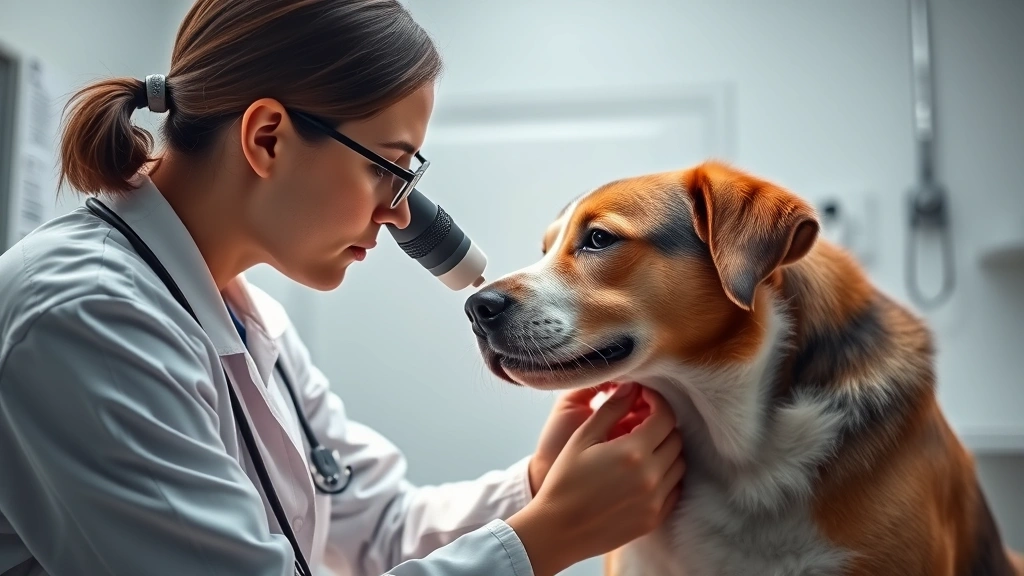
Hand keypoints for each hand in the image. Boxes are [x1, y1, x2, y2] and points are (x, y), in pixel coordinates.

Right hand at [508, 384, 684, 575]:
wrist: (558, 530)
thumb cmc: (564, 481)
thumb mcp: (582, 438)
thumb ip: (611, 409)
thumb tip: (632, 387)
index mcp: (633, 452)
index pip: (665, 417)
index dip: (657, 401)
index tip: (645, 397)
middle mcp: (651, 476)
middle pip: (676, 439)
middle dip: (662, 424)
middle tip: (641, 421)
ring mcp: (655, 500)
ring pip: (679, 464)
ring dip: (666, 449)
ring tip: (642, 447)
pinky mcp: (654, 518)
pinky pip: (674, 489)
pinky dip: (666, 475)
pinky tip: (645, 472)